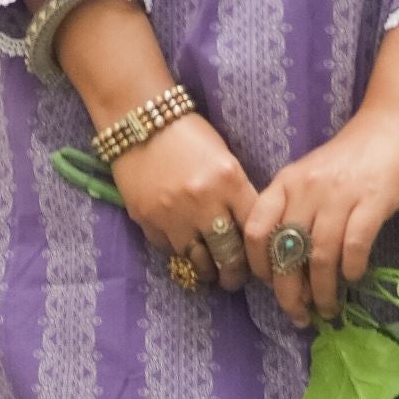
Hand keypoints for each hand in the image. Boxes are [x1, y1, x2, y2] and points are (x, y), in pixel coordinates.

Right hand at [113, 112, 258, 289]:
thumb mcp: (224, 158)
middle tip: (235, 278)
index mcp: (229, 180)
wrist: (137, 120)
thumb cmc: (188, 134)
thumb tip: (248, 230)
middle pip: (229, 255)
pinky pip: (169, 250)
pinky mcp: (146, 220)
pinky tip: (184, 249)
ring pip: (198, 261)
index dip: (260, 248)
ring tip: (212, 273)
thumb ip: (236, 193)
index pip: (254, 229)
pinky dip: (179, 252)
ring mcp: (172, 214)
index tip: (260, 258)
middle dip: (235, 274)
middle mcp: (203, 201)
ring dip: (208, 271)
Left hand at [245, 105, 398, 326]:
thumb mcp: (312, 174)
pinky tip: (353, 278)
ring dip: (322, 291)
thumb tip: (286, 260)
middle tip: (297, 315)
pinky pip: (354, 247)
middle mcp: (307, 189)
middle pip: (286, 252)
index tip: (269, 285)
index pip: (256, 229)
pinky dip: (351, 270)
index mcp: (287, 182)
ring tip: (328, 309)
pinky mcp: (372, 202)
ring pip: (319, 257)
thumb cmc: (353, 155)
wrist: (395, 125)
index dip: (258, 264)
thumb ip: (296, 207)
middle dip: (288, 293)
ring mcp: (339, 196)